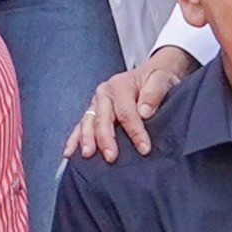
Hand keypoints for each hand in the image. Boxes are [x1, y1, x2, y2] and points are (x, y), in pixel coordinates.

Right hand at [68, 45, 200, 163]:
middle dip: (105, 139)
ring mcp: (96, 103)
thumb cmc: (156, 79)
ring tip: (87, 155)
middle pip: (102, 119)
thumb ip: (154, 93)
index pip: (126, 112)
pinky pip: (81, 126)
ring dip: (87, 140)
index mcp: (119, 85)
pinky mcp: (93, 112)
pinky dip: (74, 139)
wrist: (151, 74)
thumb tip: (144, 112)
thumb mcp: (162, 79)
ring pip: (87, 123)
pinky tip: (69, 153)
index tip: (144, 149)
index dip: (135, 132)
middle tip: (111, 157)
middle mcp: (103, 93)